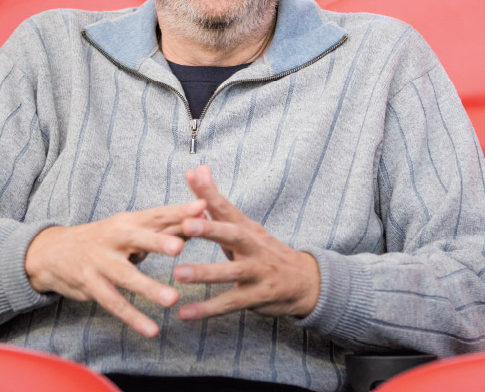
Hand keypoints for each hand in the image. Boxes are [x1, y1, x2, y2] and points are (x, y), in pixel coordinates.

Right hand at [24, 199, 206, 336]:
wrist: (52, 251)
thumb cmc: (103, 239)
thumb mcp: (129, 229)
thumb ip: (163, 228)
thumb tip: (200, 218)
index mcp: (128, 222)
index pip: (156, 214)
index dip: (178, 211)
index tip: (203, 208)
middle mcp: (113, 238)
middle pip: (137, 238)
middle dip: (158, 241)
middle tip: (180, 246)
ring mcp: (99, 262)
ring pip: (126, 275)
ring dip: (148, 287)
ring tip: (172, 299)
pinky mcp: (90, 284)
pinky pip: (114, 303)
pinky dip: (133, 317)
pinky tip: (151, 330)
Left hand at [173, 165, 320, 320]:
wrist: (305, 282)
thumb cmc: (264, 251)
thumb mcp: (243, 226)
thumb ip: (216, 202)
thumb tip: (198, 169)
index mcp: (246, 228)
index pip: (226, 206)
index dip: (209, 192)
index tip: (191, 176)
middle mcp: (253, 247)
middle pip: (232, 235)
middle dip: (209, 230)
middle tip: (185, 224)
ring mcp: (257, 272)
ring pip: (230, 273)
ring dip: (205, 273)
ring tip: (179, 274)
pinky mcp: (256, 297)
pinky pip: (230, 303)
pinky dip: (207, 310)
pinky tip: (184, 314)